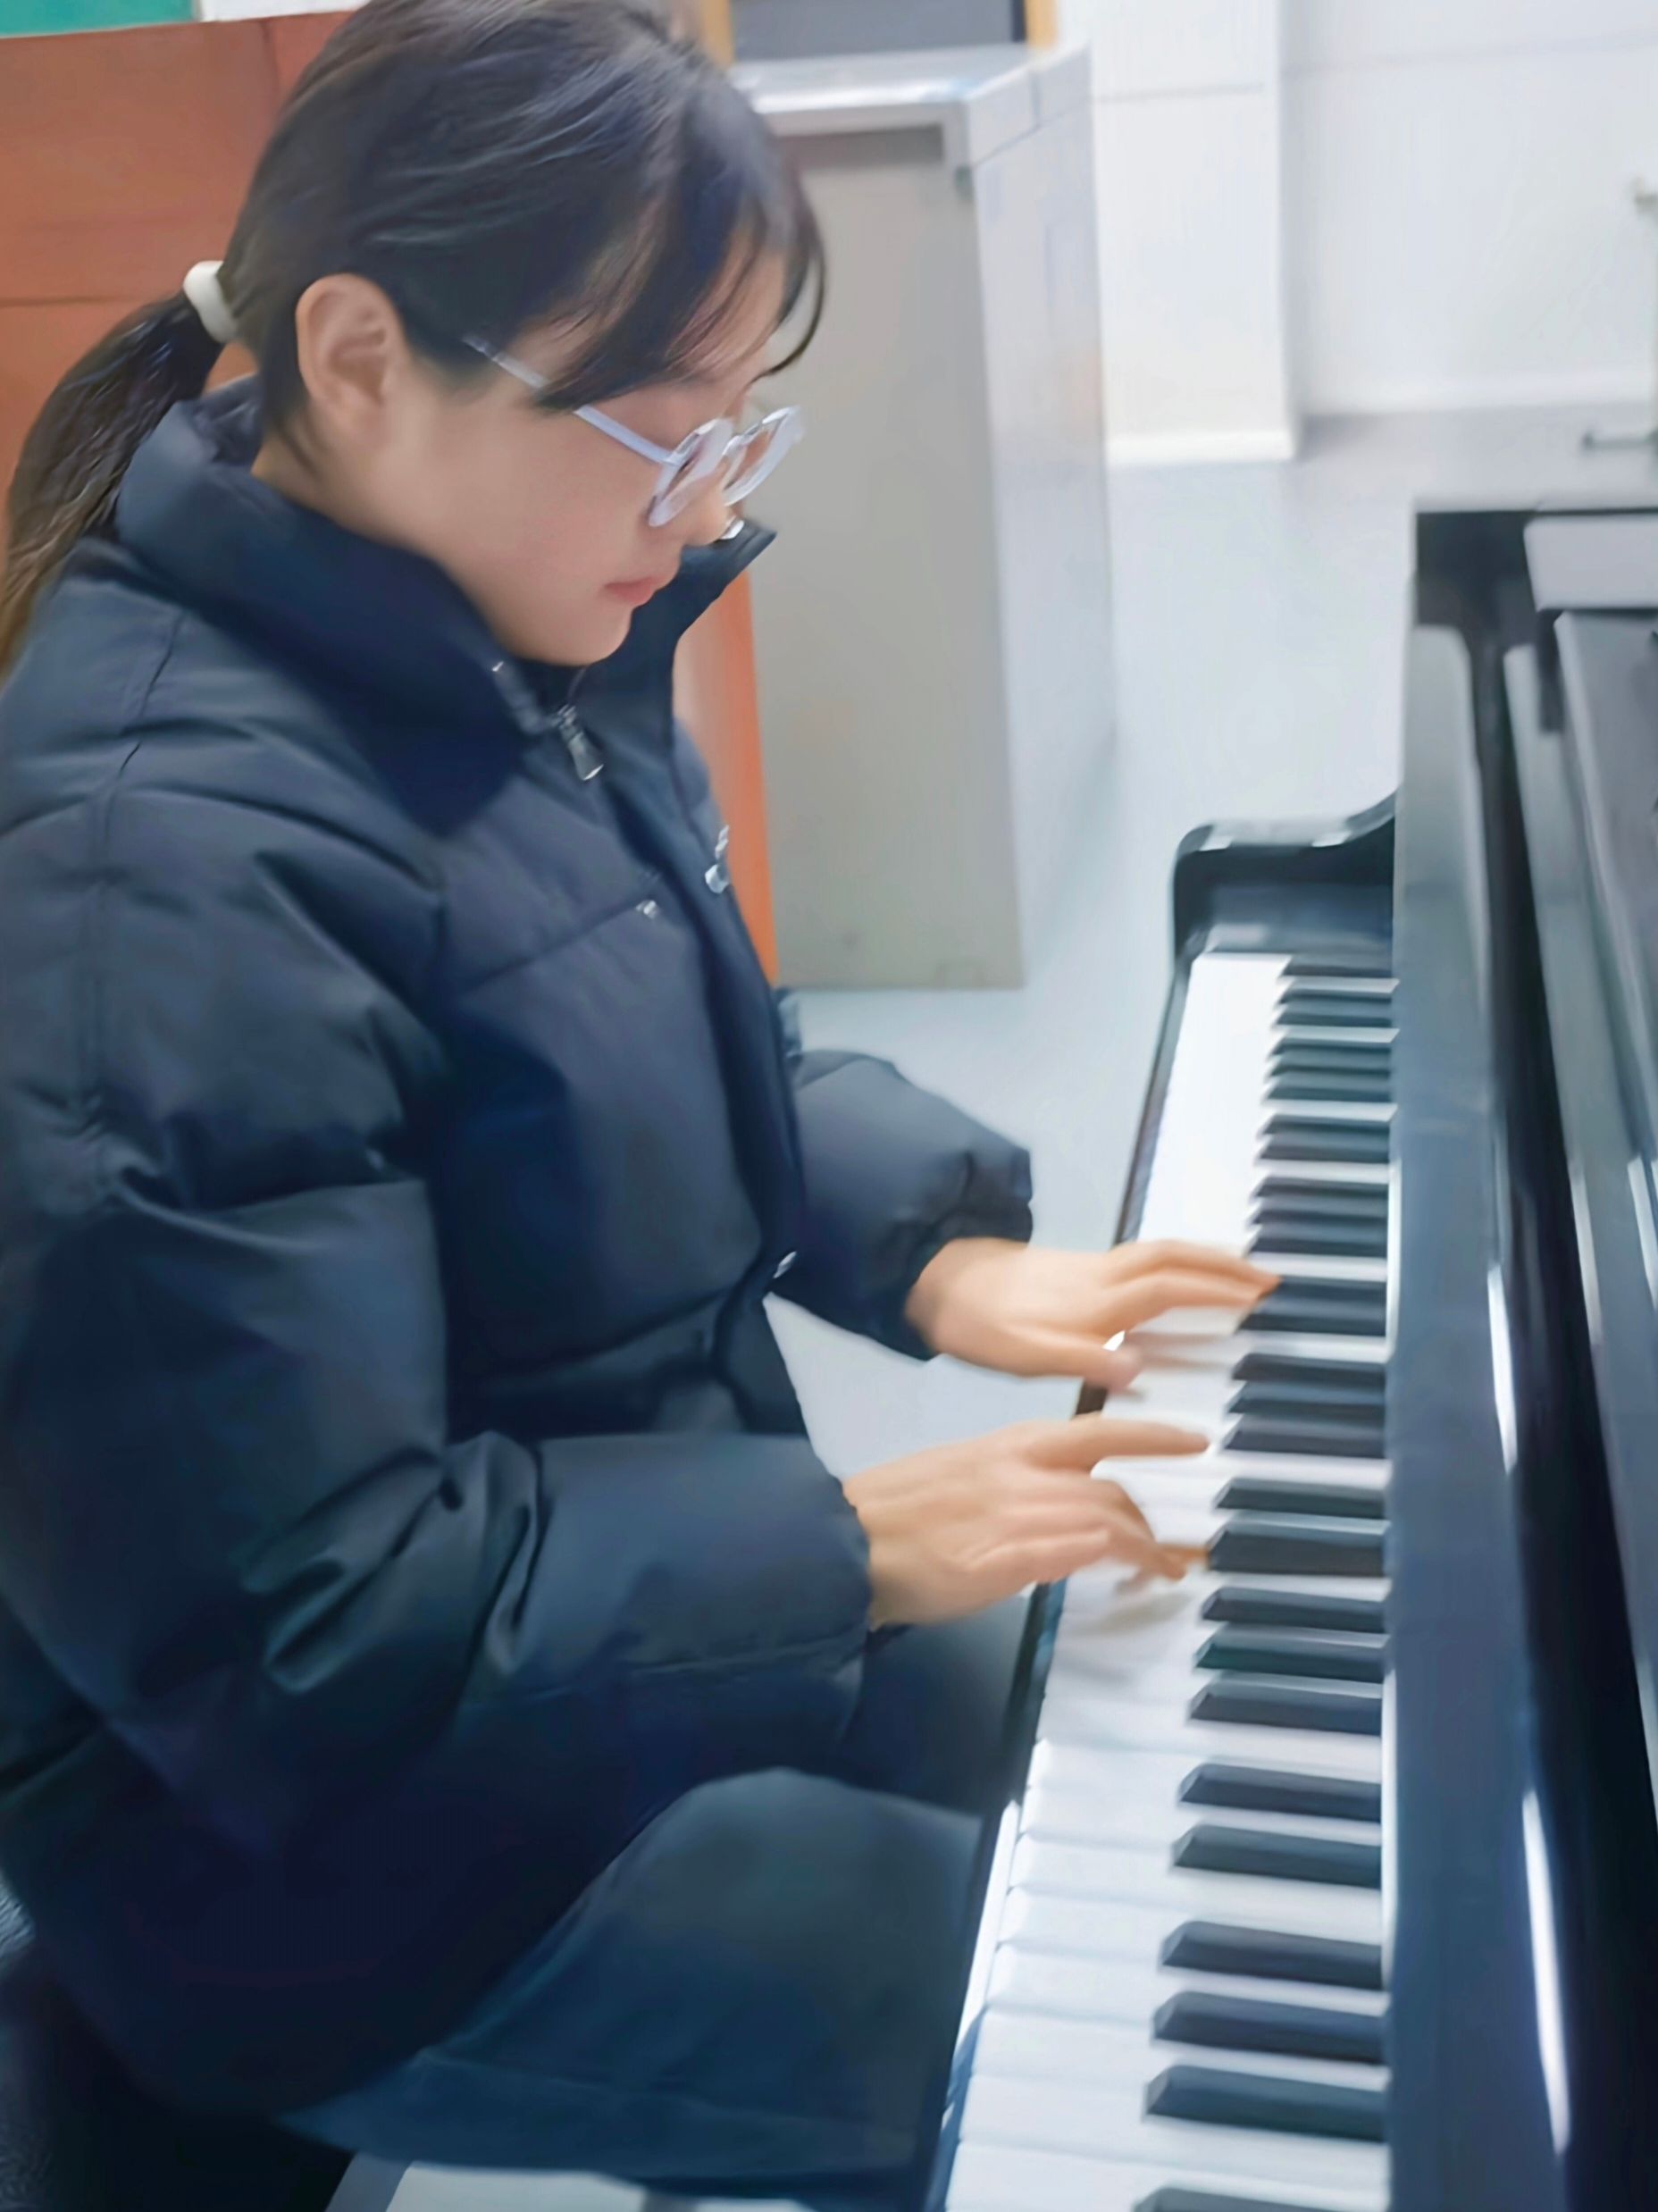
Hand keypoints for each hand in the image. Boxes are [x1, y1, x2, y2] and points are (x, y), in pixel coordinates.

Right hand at [844, 1412, 1209, 1627]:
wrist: (845, 1541)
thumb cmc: (894, 1512)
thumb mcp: (959, 1475)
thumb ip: (1009, 1483)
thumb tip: (1044, 1504)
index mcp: (1008, 1445)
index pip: (1098, 1430)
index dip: (1153, 1434)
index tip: (1195, 1441)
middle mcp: (1022, 1471)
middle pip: (1110, 1487)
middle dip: (1147, 1519)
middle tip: (1168, 1548)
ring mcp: (1018, 1513)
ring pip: (1107, 1519)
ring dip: (1144, 1547)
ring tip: (1159, 1570)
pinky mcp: (1009, 1557)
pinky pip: (1081, 1549)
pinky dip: (1116, 1558)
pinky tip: (1132, 1576)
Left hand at [903, 1238, 1276, 1390]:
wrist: (937, 1281)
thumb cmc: (981, 1325)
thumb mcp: (1024, 1354)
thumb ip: (1080, 1358)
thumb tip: (1137, 1367)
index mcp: (1095, 1301)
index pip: (1167, 1288)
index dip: (1214, 1290)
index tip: (1259, 1295)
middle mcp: (1101, 1277)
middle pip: (1173, 1258)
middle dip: (1223, 1265)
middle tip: (1268, 1276)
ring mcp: (1090, 1268)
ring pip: (1158, 1252)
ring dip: (1203, 1258)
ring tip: (1239, 1270)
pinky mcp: (1079, 1269)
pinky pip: (1143, 1258)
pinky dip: (1175, 1262)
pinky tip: (1179, 1277)